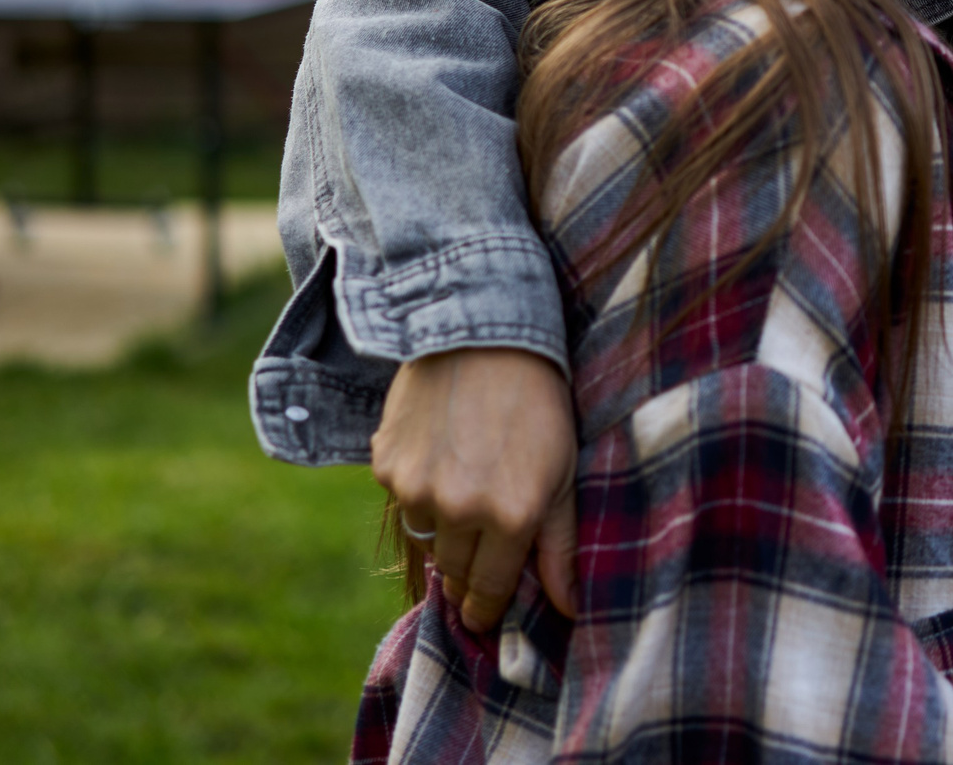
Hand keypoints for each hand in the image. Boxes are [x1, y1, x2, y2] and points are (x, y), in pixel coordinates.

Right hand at [371, 347, 578, 630]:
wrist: (482, 337)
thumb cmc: (538, 405)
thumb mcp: (563, 473)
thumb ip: (560, 546)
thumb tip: (568, 607)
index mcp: (510, 516)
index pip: (488, 591)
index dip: (485, 609)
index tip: (483, 616)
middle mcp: (458, 510)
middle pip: (453, 571)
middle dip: (468, 571)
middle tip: (481, 552)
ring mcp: (416, 488)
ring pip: (425, 538)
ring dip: (444, 529)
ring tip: (468, 487)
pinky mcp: (385, 466)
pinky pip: (401, 501)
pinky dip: (418, 490)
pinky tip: (443, 455)